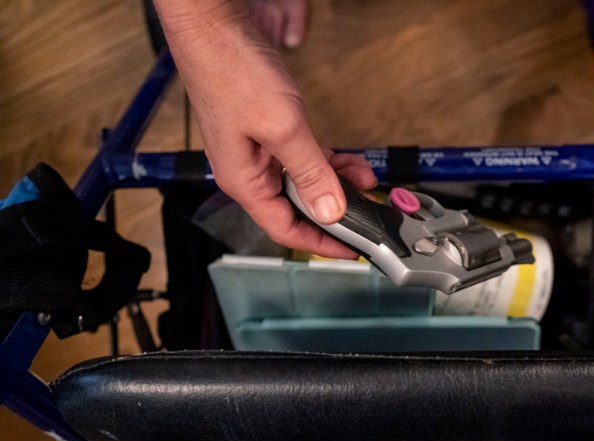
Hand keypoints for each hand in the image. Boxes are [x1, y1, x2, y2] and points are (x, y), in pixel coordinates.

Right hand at [154, 0, 375, 258]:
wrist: (211, 24)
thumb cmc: (230, 70)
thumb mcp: (283, 128)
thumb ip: (311, 172)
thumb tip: (331, 209)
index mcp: (244, 182)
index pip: (286, 230)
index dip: (321, 243)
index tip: (351, 249)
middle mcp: (249, 172)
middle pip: (296, 208)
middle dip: (334, 210)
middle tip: (367, 213)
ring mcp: (256, 151)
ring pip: (302, 181)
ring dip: (335, 182)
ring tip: (365, 182)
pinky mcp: (265, 130)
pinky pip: (300, 157)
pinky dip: (325, 160)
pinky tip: (348, 161)